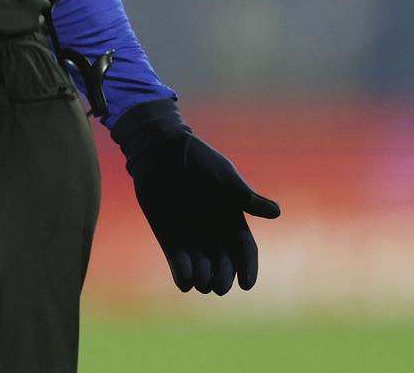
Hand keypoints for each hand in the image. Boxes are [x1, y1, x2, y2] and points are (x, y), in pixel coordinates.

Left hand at [111, 98, 280, 294]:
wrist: (161, 150)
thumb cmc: (196, 159)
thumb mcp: (223, 175)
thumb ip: (243, 195)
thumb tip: (276, 212)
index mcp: (232, 220)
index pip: (245, 251)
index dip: (248, 268)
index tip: (247, 284)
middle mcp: (214, 233)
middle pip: (224, 265)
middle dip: (224, 278)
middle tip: (220, 286)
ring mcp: (191, 236)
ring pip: (202, 269)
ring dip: (203, 279)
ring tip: (201, 279)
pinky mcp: (169, 237)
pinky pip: (178, 263)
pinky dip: (181, 274)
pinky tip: (184, 280)